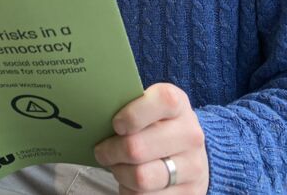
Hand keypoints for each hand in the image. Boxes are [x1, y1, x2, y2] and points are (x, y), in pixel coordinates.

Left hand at [94, 83, 208, 193]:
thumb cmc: (157, 125)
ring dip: (119, 173)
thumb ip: (127, 107)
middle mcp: (190, 134)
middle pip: (138, 147)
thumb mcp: (148, 107)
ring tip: (115, 166)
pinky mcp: (188, 192)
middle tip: (102, 151)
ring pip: (141, 178)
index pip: (162, 101)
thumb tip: (94, 116)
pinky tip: (130, 181)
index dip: (133, 114)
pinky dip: (130, 191)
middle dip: (111, 151)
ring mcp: (192, 166)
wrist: (190, 152)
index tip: (116, 125)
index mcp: (177, 104)